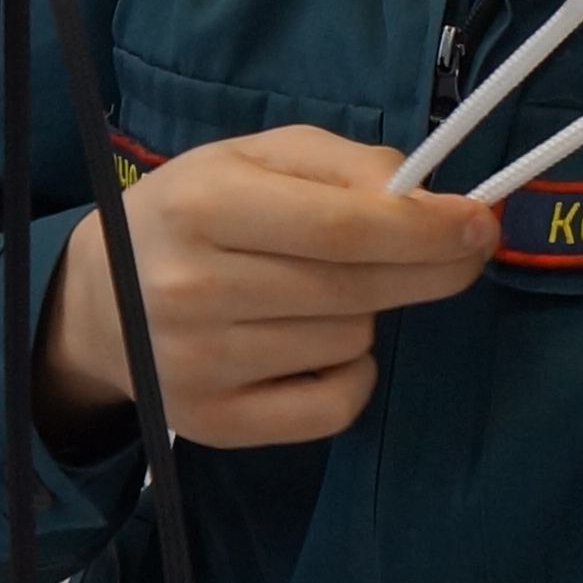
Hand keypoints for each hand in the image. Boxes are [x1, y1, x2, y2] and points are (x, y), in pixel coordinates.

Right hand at [36, 127, 497, 449]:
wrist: (100, 301)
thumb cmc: (195, 215)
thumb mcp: (256, 158)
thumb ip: (344, 164)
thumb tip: (427, 200)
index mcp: (203, 206)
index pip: (346, 228)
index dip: (429, 230)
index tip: (481, 224)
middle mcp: (193, 288)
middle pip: (358, 290)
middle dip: (428, 269)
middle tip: (458, 252)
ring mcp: (200, 365)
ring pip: (352, 344)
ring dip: (366, 315)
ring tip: (319, 293)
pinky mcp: (215, 424)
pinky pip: (335, 408)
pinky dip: (351, 377)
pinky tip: (320, 349)